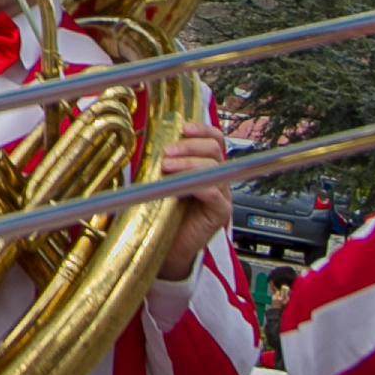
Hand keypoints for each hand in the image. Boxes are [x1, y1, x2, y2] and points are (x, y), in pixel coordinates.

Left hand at [153, 107, 232, 277]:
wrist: (167, 246)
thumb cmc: (164, 212)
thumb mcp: (162, 180)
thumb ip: (164, 162)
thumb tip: (153, 142)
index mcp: (206, 166)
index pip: (214, 139)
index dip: (202, 130)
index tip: (184, 128)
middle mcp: (217, 177)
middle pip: (215, 149)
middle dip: (190, 146)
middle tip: (168, 152)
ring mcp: (221, 194)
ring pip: (214, 167)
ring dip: (189, 163)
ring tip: (167, 166)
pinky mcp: (220, 212)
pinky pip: (215, 193)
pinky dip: (198, 185)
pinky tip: (182, 186)